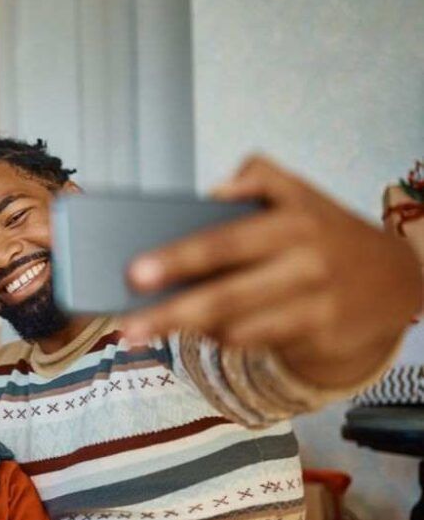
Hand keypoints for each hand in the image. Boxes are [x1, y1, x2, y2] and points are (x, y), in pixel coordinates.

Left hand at [124, 155, 421, 387]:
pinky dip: (222, 337)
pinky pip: (253, 343)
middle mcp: (306, 265)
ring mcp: (315, 306)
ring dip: (188, 329)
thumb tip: (213, 191)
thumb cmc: (323, 231)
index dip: (178, 258)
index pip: (224, 242)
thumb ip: (256, 177)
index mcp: (292, 222)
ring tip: (147, 327)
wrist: (395, 279)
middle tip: (125, 327)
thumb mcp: (298, 192)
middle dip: (170, 314)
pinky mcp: (318, 338)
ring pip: (235, 328)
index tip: (134, 272)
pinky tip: (199, 329)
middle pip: (225, 297)